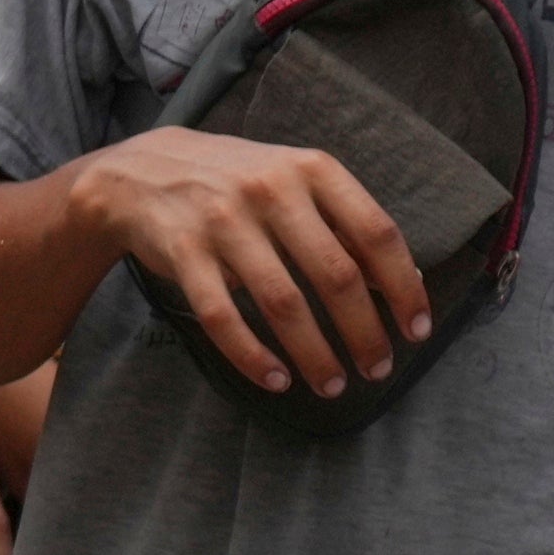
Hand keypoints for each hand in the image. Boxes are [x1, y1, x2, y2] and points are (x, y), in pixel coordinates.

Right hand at [74, 124, 428, 401]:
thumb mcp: (294, 181)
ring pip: (282, 302)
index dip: (404, 288)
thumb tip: (400, 283)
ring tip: (332, 384)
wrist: (137, 173)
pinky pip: (222, 316)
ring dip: (314, 354)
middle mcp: (270, 190)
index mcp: (311, 170)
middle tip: (378, 369)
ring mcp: (222, 221)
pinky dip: (251, 355)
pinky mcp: (182, 252)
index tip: (416, 330)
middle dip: (364, 333)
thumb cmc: (235, 183)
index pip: (376, 234)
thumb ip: (343, 223)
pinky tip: (274, 379)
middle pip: (335, 276)